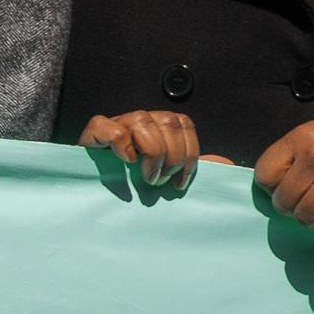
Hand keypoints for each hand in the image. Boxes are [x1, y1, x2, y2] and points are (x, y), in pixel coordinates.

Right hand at [78, 108, 201, 187]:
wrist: (90, 193)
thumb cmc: (132, 186)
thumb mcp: (166, 175)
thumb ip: (190, 167)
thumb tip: (223, 163)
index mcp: (160, 127)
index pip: (184, 124)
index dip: (189, 152)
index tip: (181, 181)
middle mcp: (141, 121)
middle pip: (169, 122)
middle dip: (172, 156)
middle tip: (161, 181)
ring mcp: (117, 123)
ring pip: (144, 121)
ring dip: (151, 153)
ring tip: (146, 176)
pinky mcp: (93, 133)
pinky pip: (109, 127)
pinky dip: (121, 143)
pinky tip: (126, 160)